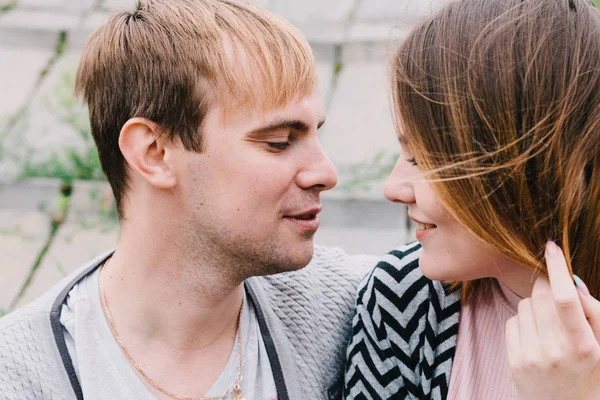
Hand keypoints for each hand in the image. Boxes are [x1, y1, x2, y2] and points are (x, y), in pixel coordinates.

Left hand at [506, 241, 599, 399]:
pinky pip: (513, 320)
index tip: (551, 246)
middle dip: (548, 287)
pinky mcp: (514, 360)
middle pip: (541, 296)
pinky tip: (536, 338)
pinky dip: (524, 322)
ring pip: (525, 305)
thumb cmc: (589, 371)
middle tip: (557, 297)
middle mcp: (556, 351)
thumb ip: (593, 311)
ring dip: (536, 306)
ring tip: (550, 327)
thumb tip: (571, 280)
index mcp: (585, 346)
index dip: (557, 269)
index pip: (566, 300)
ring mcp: (532, 357)